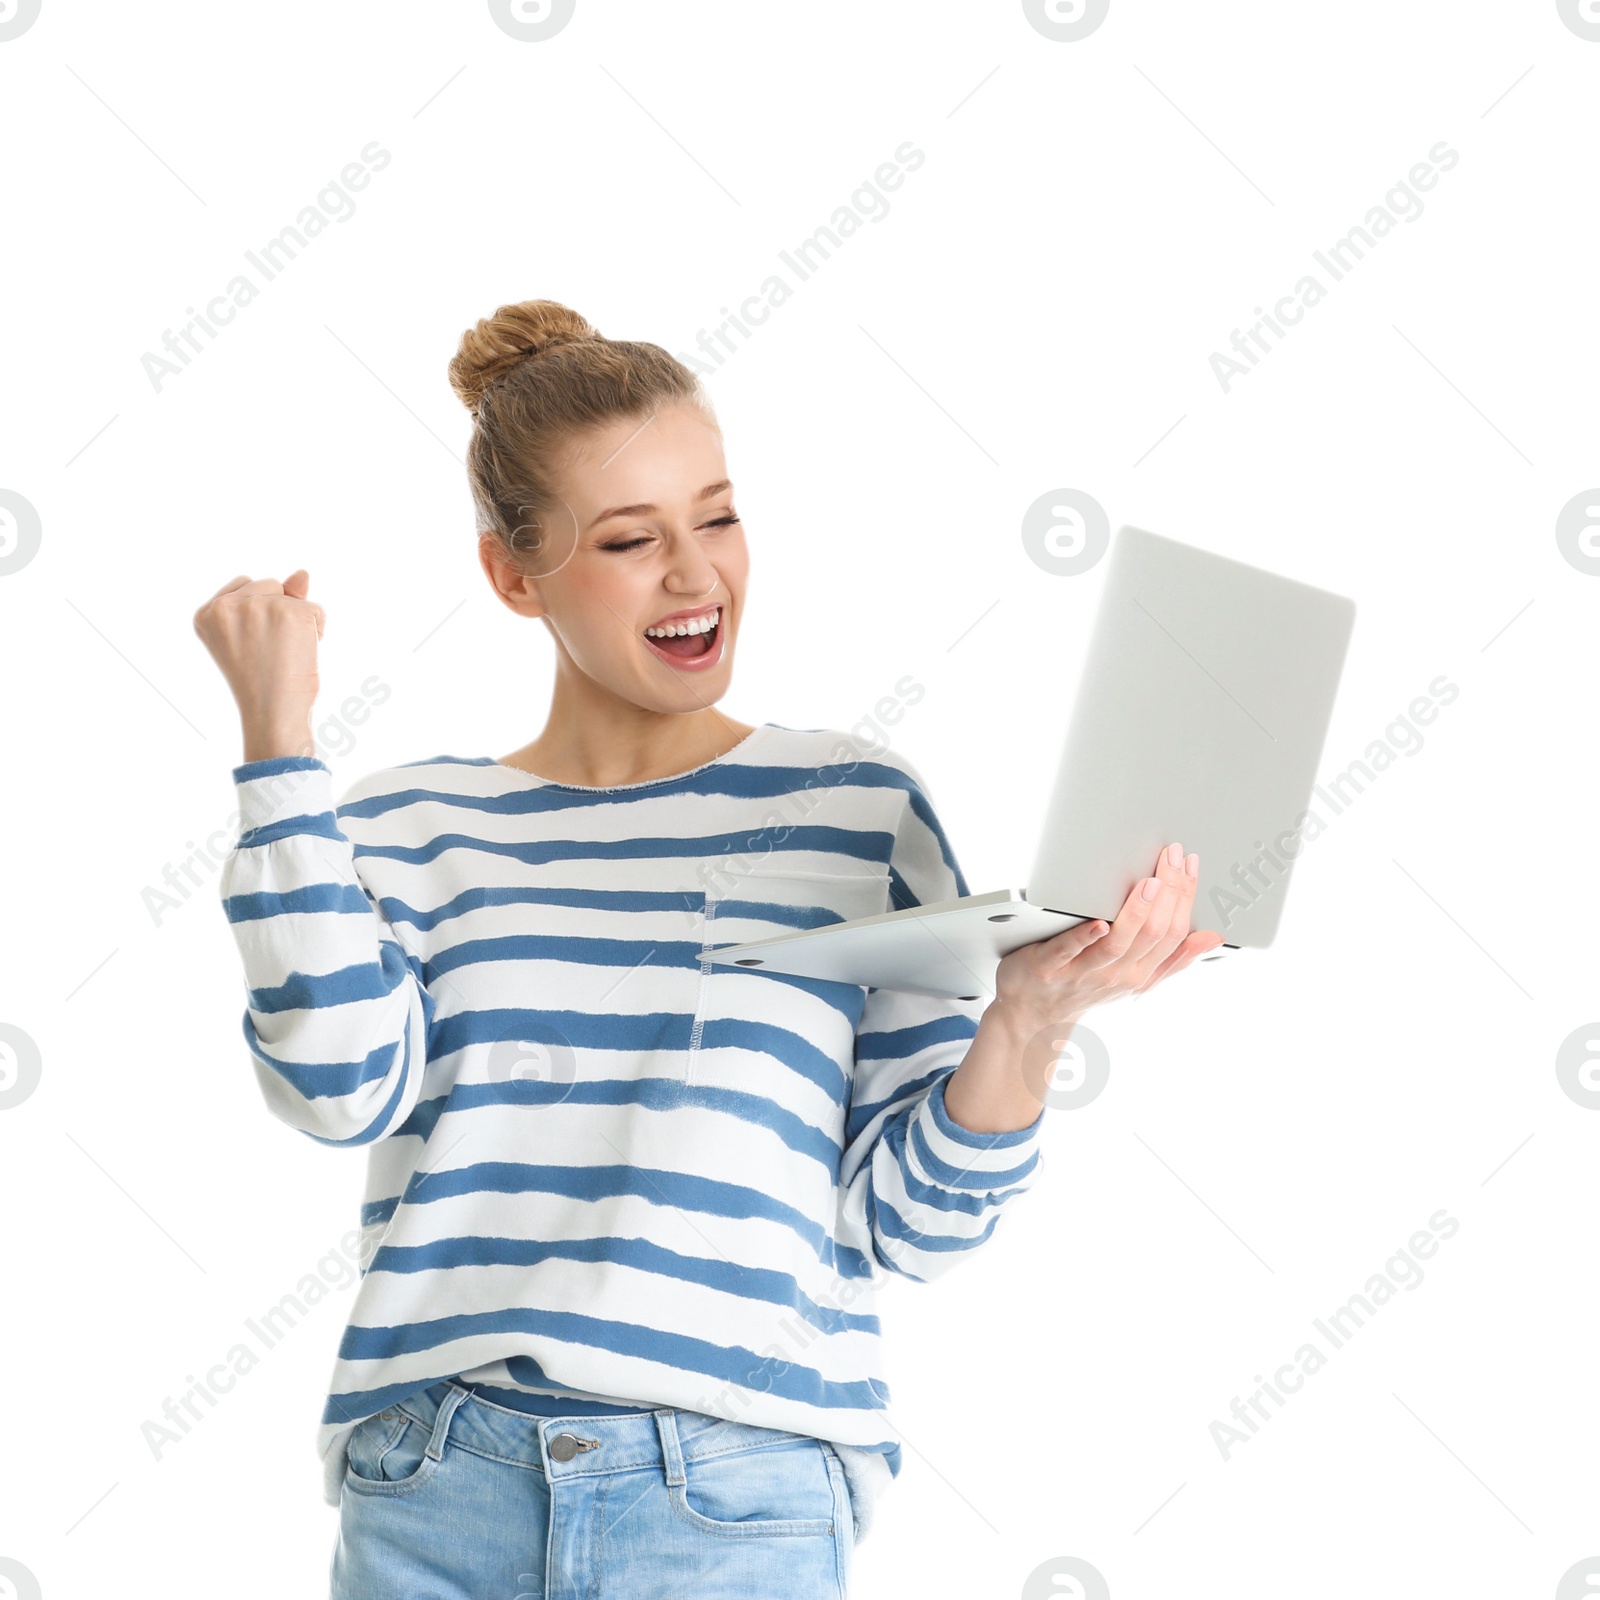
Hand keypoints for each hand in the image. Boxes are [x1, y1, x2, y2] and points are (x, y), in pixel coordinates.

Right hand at [193, 569, 324, 760]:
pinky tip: (301, 653)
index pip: (244, 586)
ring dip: (298, 620)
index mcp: (205, 614)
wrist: (273, 715)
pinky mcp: (289, 612)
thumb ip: (274, 599)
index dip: (259, 614)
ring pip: (292, 595)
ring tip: (284, 652)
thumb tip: (303, 574)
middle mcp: (226, 606)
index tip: (253, 645)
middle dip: (278, 612)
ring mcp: (258, 606)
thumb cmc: (262, 683)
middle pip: (268, 585)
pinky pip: (315, 609)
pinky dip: (316, 630)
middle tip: (270, 651)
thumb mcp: (255, 637)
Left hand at [991, 841, 1224, 1031]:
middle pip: (1152, 933)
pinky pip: (1070, 951)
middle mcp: (1117, 975)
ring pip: (1118, 943)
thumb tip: (1212, 938)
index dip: (1186, 896)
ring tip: (1150, 883)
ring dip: (1136, 912)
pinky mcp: (1051, 967)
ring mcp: (1083, 972)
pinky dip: (1085, 936)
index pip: (1174, 933)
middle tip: (1174, 857)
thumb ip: (1173, 958)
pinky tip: (1098, 921)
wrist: (1036, 1013)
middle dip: (1168, 891)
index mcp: (1140, 973)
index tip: (1190, 864)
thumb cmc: (1086, 987)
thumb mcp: (1137, 979)